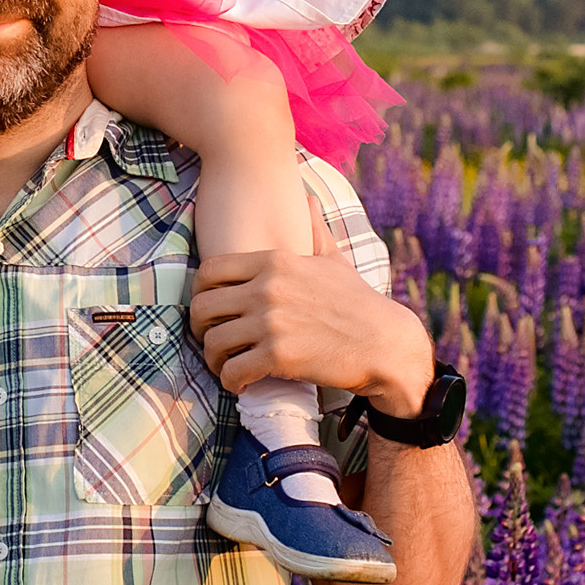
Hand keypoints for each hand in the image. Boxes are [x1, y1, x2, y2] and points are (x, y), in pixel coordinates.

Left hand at [190, 210, 433, 410]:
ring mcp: (271, 323)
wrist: (385, 344)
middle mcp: (268, 288)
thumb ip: (314, 232)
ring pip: (213, 342)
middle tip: (212, 340)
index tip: (208, 308)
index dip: (199, 291)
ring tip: (224, 366)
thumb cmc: (358, 303)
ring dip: (213, 359)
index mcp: (275, 261)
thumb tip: (309, 200)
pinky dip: (231, 381)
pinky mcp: (278, 357)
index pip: (210, 269)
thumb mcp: (333, 261)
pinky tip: (240, 384)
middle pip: (202, 306)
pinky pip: (233, 371)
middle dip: (200, 328)